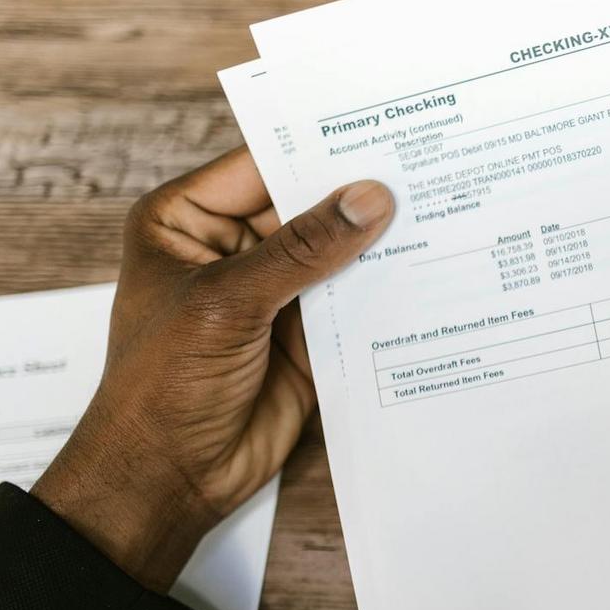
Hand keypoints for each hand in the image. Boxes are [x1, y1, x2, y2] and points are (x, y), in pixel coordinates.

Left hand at [31, 149, 392, 592]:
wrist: (169, 478)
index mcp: (187, 220)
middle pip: (306, 206)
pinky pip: (354, 300)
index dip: (318, 149)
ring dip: (381, 245)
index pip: (262, 165)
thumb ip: (302, 251)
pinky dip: (388, 291)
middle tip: (428, 170)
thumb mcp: (227, 304)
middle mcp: (231, 248)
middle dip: (360, 196)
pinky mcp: (307, 335)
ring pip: (336, 253)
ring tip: (447, 213)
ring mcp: (273, 292)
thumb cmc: (162, 386)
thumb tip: (369, 199)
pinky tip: (435, 271)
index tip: (383, 131)